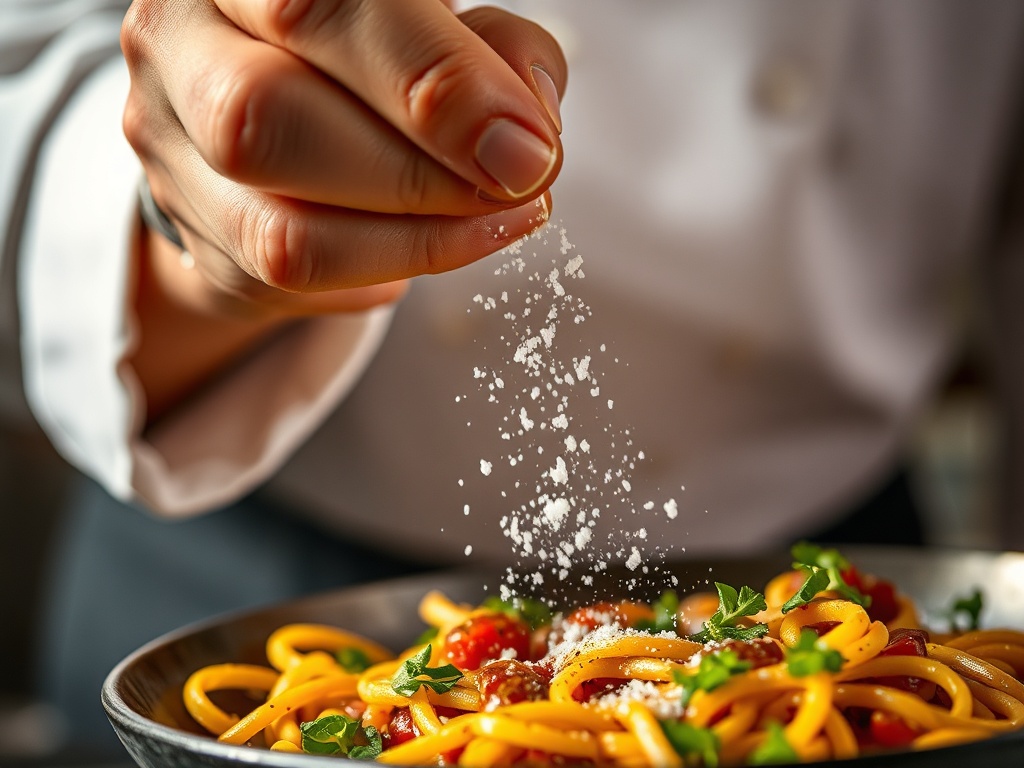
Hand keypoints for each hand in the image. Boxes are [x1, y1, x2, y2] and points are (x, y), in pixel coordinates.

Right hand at [120, 0, 564, 320]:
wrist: (282, 104)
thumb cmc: (374, 49)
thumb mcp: (444, 23)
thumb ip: (496, 55)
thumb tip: (525, 141)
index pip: (314, 6)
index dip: (430, 83)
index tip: (527, 150)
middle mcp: (177, 41)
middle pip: (263, 116)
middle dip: (417, 175)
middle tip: (516, 188)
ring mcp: (167, 145)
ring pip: (274, 230)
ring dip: (413, 243)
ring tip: (494, 223)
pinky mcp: (190, 233)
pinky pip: (285, 287)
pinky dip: (380, 273)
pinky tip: (434, 246)